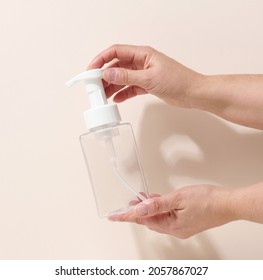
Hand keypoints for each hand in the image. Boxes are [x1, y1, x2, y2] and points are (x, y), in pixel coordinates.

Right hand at [87, 44, 201, 106]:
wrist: (193, 93)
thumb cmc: (177, 81)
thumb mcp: (149, 78)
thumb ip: (127, 76)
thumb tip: (107, 73)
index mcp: (143, 54)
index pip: (116, 51)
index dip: (101, 59)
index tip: (91, 69)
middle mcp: (142, 62)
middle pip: (117, 65)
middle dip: (105, 75)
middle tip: (95, 86)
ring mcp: (144, 74)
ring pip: (123, 78)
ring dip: (113, 86)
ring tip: (104, 96)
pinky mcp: (147, 85)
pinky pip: (130, 87)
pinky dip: (123, 93)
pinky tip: (117, 99)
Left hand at [109, 184, 235, 238]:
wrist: (229, 204)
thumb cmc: (208, 200)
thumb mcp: (178, 198)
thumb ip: (157, 204)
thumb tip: (139, 209)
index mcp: (172, 226)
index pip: (143, 220)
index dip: (127, 216)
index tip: (114, 216)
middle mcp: (175, 230)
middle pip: (150, 221)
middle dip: (137, 211)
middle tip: (127, 203)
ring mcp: (181, 226)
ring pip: (158, 218)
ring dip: (148, 209)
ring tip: (140, 199)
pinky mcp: (186, 221)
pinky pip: (167, 217)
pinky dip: (159, 209)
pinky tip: (156, 201)